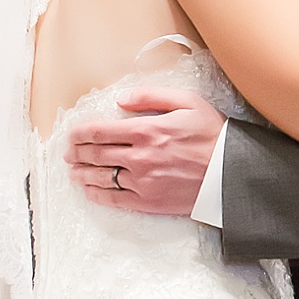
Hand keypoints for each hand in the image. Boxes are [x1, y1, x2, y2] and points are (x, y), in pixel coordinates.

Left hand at [65, 88, 225, 215]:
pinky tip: (88, 190)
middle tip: (68, 152)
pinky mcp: (148, 202)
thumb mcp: (187, 103)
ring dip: (81, 173)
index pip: (100, 131)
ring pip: (101, 177)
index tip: (72, 134)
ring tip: (72, 171)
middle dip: (77, 152)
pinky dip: (97, 194)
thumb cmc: (212, 135)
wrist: (231, 173)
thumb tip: (122, 99)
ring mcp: (142, 181)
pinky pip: (114, 199)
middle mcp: (139, 156)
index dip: (80, 133)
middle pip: (96, 154)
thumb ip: (151, 97)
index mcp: (146, 130)